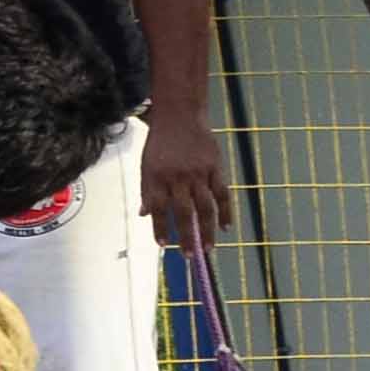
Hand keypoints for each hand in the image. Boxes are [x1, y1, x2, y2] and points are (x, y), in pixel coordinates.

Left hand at [141, 113, 233, 245]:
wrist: (180, 115)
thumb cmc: (160, 143)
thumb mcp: (146, 165)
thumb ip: (147, 191)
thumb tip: (144, 215)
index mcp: (157, 177)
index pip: (159, 209)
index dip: (160, 228)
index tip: (163, 245)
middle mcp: (177, 177)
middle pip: (183, 212)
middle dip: (186, 236)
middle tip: (190, 256)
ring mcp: (198, 173)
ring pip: (205, 207)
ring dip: (207, 230)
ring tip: (208, 249)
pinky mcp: (215, 168)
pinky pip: (222, 194)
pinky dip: (226, 212)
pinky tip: (226, 228)